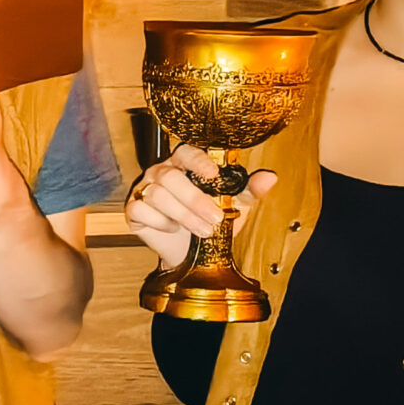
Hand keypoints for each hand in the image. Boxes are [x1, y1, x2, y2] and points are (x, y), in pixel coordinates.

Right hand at [124, 145, 277, 271]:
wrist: (190, 252)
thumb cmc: (210, 222)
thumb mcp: (234, 207)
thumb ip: (249, 191)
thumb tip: (269, 177)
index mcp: (184, 164)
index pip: (185, 152)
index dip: (197, 161)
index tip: (212, 174)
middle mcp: (161, 172)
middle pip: (170, 176)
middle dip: (194, 199)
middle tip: (215, 218)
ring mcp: (144, 190)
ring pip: (156, 195)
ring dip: (183, 215)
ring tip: (203, 231)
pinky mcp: (134, 210)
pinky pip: (141, 210)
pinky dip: (160, 222)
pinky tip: (173, 228)